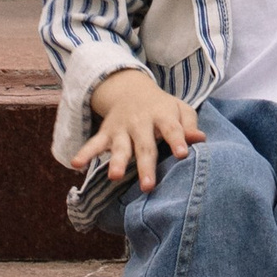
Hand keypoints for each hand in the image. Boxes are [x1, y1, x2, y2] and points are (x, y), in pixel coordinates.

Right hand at [75, 67, 206, 192]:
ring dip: (117, 162)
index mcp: (162, 115)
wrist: (130, 89)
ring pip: (120, 147)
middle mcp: (141, 122)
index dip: (177, 140)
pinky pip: (94, 143)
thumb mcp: (179, 109)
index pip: (171, 128)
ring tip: (115, 176)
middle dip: (145, 165)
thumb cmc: (162, 108)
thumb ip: (189, 125)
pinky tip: (76, 164)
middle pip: (144, 145)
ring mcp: (122, 128)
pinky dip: (85, 153)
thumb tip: (200, 139)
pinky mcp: (106, 133)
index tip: (183, 154)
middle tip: (148, 186)